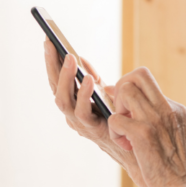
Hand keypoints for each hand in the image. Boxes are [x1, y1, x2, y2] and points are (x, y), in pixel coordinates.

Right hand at [43, 39, 149, 186]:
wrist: (137, 149)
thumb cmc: (120, 118)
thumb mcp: (103, 94)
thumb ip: (91, 78)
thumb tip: (80, 59)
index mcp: (72, 102)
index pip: (55, 79)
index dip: (50, 60)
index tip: (47, 38)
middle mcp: (70, 113)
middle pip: (53, 88)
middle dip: (51, 65)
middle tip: (51, 44)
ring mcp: (79, 124)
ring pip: (62, 101)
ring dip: (65, 78)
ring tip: (69, 58)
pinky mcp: (92, 130)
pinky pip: (82, 113)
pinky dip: (83, 95)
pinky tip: (90, 79)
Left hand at [107, 67, 185, 186]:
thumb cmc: (173, 169)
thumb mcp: (168, 135)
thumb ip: (149, 116)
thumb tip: (119, 94)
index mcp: (174, 108)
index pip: (146, 79)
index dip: (129, 89)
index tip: (125, 109)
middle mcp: (167, 108)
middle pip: (138, 74)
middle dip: (122, 88)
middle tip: (123, 113)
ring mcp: (156, 119)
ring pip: (125, 91)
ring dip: (117, 111)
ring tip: (125, 133)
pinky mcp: (144, 133)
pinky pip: (115, 119)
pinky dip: (114, 134)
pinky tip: (127, 148)